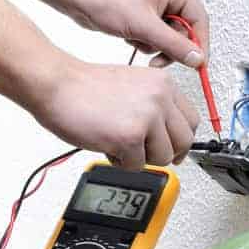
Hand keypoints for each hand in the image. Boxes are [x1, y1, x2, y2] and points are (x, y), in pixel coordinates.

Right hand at [30, 57, 199, 168]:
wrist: (57, 85)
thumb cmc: (83, 87)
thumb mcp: (131, 85)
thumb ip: (152, 105)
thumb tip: (165, 134)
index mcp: (162, 83)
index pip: (190, 120)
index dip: (180, 139)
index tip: (172, 147)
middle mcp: (159, 98)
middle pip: (183, 142)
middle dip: (165, 153)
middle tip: (148, 155)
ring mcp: (147, 118)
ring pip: (162, 157)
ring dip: (140, 158)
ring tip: (119, 144)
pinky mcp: (130, 138)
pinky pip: (136, 165)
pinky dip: (120, 162)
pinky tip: (107, 146)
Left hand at [69, 0, 209, 67]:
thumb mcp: (143, 26)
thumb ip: (173, 44)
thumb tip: (196, 57)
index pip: (199, 20)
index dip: (199, 44)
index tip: (197, 64)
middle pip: (185, 31)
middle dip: (169, 46)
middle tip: (157, 59)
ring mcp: (157, 5)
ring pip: (169, 37)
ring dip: (154, 44)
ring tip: (136, 39)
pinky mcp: (145, 15)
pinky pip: (155, 37)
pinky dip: (144, 41)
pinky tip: (129, 36)